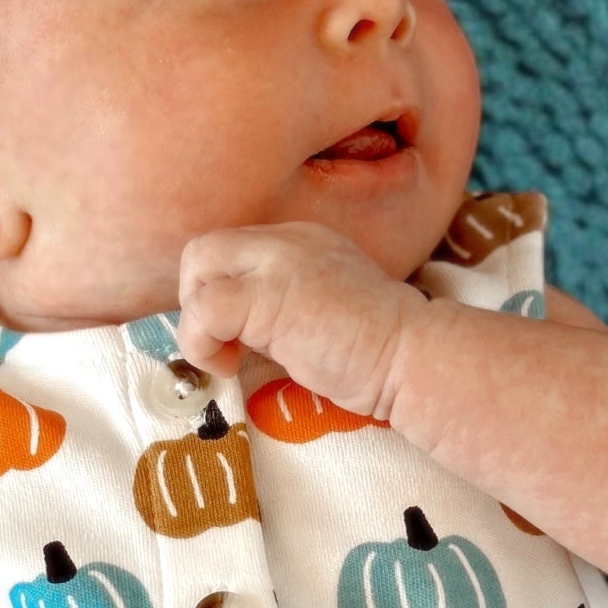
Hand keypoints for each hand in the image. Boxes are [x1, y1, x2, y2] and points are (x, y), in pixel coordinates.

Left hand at [176, 222, 430, 422]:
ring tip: (230, 358)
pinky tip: (231, 367)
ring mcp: (277, 264)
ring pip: (196, 269)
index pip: (231, 251)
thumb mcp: (323, 312)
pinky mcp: (268, 297)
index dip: (219, 293)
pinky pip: (203, 311)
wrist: (410, 357)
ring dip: (198, 323)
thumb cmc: (377, 354)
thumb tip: (235, 335)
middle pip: (204, 250)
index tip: (237, 338)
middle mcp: (286, 241)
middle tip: (224, 345)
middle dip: (197, 301)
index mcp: (301, 241)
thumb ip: (283, 308)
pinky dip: (202, 344)